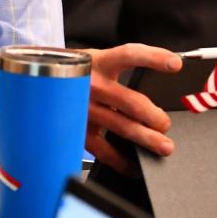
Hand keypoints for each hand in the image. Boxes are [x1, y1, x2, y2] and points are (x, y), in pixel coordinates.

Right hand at [85, 43, 181, 174]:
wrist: (41, 79)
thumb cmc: (78, 71)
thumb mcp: (96, 59)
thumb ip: (121, 65)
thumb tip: (162, 71)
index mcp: (98, 61)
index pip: (129, 55)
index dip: (153, 58)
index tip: (174, 64)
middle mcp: (91, 84)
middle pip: (130, 101)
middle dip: (154, 116)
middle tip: (165, 123)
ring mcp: (84, 108)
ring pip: (121, 126)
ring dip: (145, 138)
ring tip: (163, 146)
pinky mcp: (78, 128)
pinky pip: (103, 149)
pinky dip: (121, 160)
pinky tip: (134, 163)